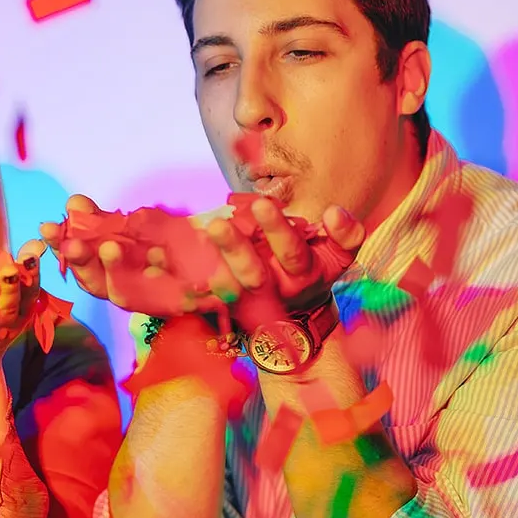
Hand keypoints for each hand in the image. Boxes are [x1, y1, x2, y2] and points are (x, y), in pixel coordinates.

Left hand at [0, 242, 42, 375]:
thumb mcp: (7, 302)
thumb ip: (19, 274)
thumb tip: (36, 242)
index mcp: (17, 316)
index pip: (28, 294)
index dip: (31, 277)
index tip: (30, 257)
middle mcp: (3, 328)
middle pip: (9, 307)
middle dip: (10, 288)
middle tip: (8, 269)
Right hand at [41, 196, 209, 318]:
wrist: (214, 265)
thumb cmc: (164, 246)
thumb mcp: (131, 228)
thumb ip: (102, 221)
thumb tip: (73, 204)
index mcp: (104, 269)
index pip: (75, 261)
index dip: (59, 247)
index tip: (48, 229)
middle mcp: (119, 287)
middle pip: (93, 280)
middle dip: (80, 261)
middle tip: (72, 244)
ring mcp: (145, 296)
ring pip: (121, 290)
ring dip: (113, 269)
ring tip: (110, 247)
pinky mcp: (175, 302)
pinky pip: (165, 292)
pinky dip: (160, 273)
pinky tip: (157, 252)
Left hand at [203, 198, 362, 309]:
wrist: (299, 313)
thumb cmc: (316, 268)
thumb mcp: (338, 255)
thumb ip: (345, 234)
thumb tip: (334, 213)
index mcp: (304, 275)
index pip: (292, 253)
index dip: (279, 230)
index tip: (262, 204)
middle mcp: (275, 291)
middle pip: (254, 274)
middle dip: (235, 249)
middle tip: (218, 224)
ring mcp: (249, 301)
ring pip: (228, 288)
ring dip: (208, 266)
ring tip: (192, 242)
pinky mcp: (227, 306)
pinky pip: (205, 296)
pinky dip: (188, 279)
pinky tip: (172, 256)